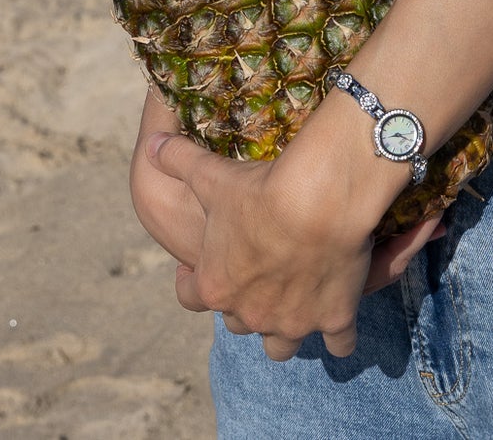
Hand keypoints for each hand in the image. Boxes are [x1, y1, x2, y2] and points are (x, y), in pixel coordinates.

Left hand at [142, 130, 444, 359]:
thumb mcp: (210, 173)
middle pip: (240, 324)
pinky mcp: (334, 319)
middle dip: (245, 306)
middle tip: (255, 279)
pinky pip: (339, 345)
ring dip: (285, 329)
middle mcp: (251, 315)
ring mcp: (294, 322)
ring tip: (295, 305)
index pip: (191, 298)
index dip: (192, 283)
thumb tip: (151, 145)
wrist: (318, 202)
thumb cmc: (259, 191)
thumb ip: (177, 159)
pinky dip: (339, 333)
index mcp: (216, 285)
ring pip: (282, 346)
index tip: (196, 270)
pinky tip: (341, 313)